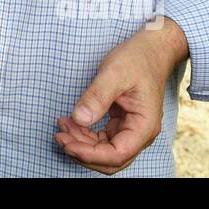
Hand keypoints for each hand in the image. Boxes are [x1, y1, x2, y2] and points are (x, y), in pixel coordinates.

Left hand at [55, 19, 187, 174]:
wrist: (150, 49)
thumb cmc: (137, 58)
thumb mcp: (114, 73)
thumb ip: (97, 97)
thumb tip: (79, 119)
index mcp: (144, 126)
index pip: (116, 154)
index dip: (89, 154)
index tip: (66, 143)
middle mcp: (140, 133)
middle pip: (110, 159)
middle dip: (82, 152)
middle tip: (59, 136)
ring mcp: (131, 130)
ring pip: (104, 151)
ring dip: (81, 143)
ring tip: (61, 126)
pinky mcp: (121, 124)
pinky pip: (102, 139)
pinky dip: (85, 135)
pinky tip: (70, 122)